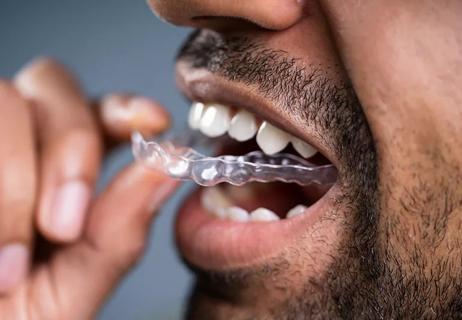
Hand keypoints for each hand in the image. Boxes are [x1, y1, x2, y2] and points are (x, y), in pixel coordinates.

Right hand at [0, 58, 177, 318]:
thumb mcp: (69, 292)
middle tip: (63, 227)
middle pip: (53, 83)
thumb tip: (172, 163)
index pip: (98, 112)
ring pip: (5, 100)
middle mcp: (18, 145)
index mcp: (59, 172)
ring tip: (8, 265)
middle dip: (70, 147)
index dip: (126, 107)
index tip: (154, 121)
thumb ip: (119, 232)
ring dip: (14, 181)